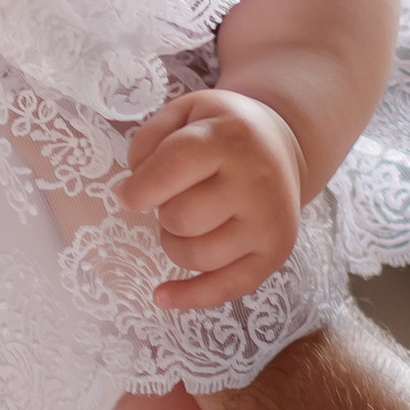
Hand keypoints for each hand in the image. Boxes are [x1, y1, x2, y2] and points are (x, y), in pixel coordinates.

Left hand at [117, 87, 306, 312]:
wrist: (282, 144)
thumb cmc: (222, 131)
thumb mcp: (185, 112)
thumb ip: (149, 141)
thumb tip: (132, 192)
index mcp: (231, 137)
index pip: (172, 168)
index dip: (138, 188)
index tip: (127, 195)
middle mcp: (256, 181)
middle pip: (181, 217)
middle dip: (163, 212)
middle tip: (176, 198)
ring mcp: (269, 222)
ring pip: (197, 255)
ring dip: (175, 244)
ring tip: (188, 222)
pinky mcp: (275, 253)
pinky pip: (227, 289)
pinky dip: (190, 297)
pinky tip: (163, 295)